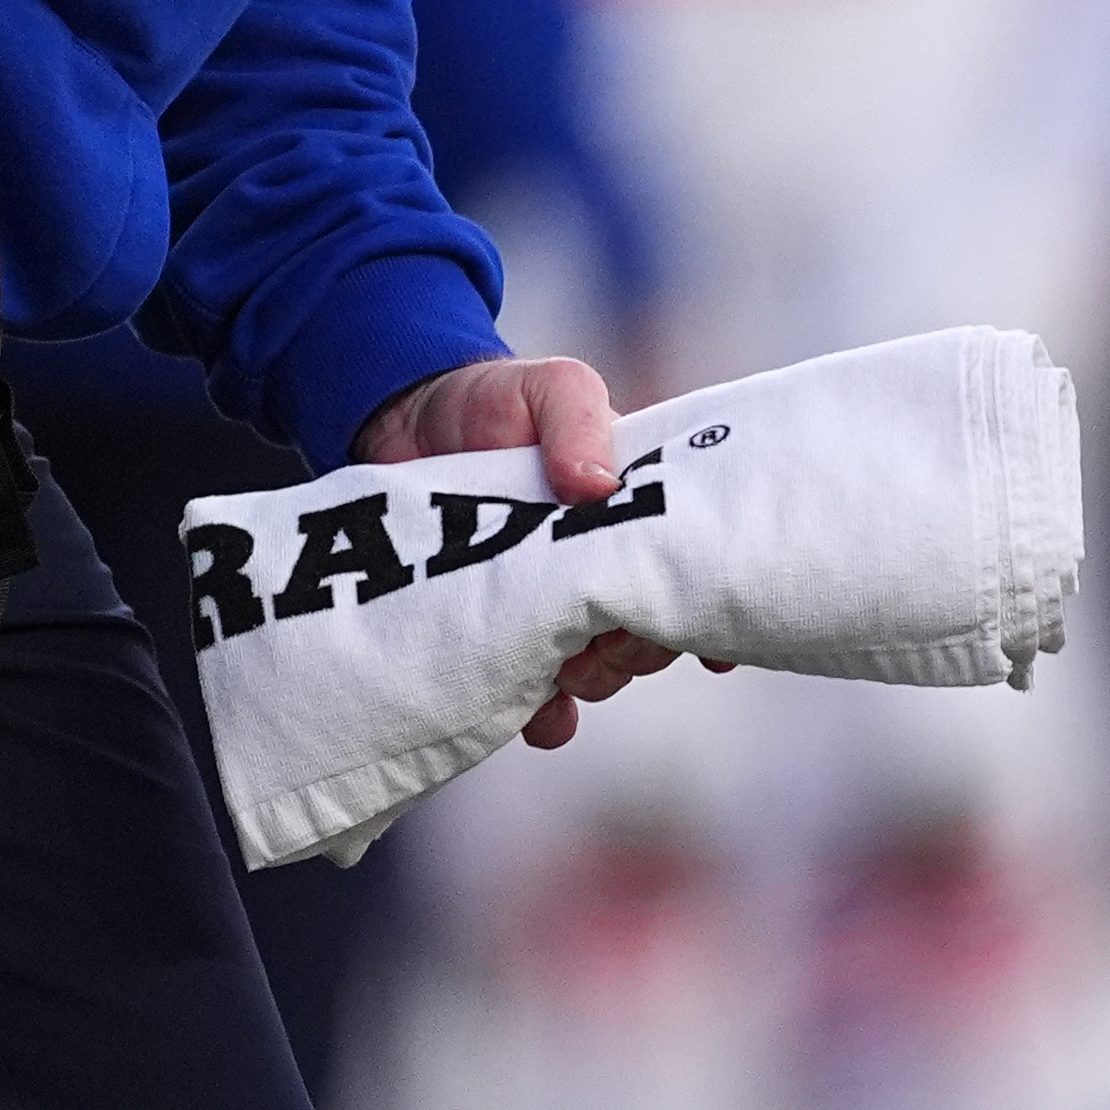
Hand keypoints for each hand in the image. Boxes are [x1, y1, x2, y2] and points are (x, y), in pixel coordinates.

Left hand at [353, 354, 711, 747]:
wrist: (399, 425)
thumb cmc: (492, 401)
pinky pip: (537, 695)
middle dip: (637, 650)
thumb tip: (595, 484)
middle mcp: (607, 569)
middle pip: (652, 633)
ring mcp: (556, 606)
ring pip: (604, 669)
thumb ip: (577, 420)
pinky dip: (548, 716)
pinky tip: (545, 721)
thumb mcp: (547, 388)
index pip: (692, 575)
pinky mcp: (503, 632)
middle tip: (602, 645)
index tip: (710, 648)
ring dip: (596, 680)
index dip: (707, 614)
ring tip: (568, 671)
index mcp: (637, 518)